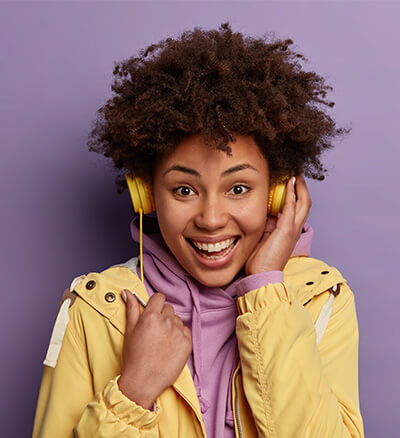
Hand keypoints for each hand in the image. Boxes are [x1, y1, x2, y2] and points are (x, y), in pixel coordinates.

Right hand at [118, 291, 191, 408]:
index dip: (155, 304)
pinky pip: (185, 331)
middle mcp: (166, 322)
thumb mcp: (130, 330)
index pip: (159, 297)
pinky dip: (179, 336)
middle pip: (168, 308)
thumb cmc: (134, 357)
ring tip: (161, 341)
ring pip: (177, 320)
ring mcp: (178, 332)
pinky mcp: (187, 343)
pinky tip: (170, 346)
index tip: (153, 311)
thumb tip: (127, 292)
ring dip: (171, 325)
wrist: (143, 382)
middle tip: (155, 330)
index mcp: (151, 317)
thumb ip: (131, 308)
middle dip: (162, 315)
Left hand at [245, 174, 311, 274]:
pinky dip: (291, 193)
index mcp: (290, 231)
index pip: (297, 208)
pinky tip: (290, 181)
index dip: (297, 194)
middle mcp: (295, 229)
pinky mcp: (286, 229)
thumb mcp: (264, 236)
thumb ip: (268, 223)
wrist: (262, 275)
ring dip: (300, 186)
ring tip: (296, 173)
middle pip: (305, 202)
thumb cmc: (260, 259)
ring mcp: (292, 229)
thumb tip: (266, 211)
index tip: (291, 182)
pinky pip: (291, 206)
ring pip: (303, 202)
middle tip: (296, 173)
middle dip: (302, 186)